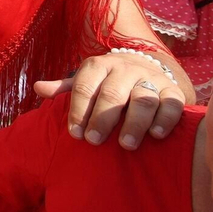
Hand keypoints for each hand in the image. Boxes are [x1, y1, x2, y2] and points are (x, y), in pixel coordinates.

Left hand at [34, 51, 184, 149]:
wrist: (149, 67)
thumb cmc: (109, 82)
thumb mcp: (87, 80)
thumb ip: (65, 88)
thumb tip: (38, 88)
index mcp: (100, 66)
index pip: (84, 86)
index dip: (78, 110)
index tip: (74, 133)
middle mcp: (126, 70)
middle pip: (113, 93)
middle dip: (102, 118)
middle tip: (94, 141)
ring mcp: (151, 80)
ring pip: (143, 99)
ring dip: (134, 122)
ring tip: (125, 144)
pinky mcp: (174, 92)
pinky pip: (172, 104)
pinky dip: (165, 119)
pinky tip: (156, 135)